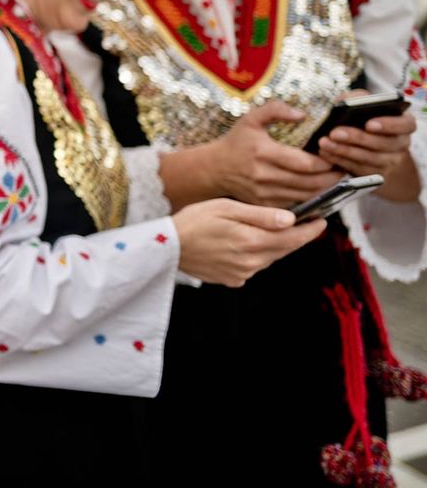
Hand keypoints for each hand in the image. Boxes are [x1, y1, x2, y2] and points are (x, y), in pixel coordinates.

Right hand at [173, 198, 326, 286]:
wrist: (164, 247)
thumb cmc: (193, 220)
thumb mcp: (226, 208)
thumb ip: (260, 215)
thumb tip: (291, 219)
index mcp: (252, 242)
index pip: (293, 238)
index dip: (311, 230)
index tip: (323, 221)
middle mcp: (251, 262)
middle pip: (285, 249)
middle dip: (296, 236)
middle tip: (306, 223)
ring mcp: (243, 273)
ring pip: (270, 258)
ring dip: (275, 245)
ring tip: (272, 230)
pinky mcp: (232, 280)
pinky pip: (253, 266)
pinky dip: (256, 254)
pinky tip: (243, 243)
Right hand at [205, 101, 343, 206]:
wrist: (214, 168)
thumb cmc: (236, 142)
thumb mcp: (251, 119)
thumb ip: (275, 110)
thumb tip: (302, 115)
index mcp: (264, 153)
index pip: (305, 163)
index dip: (326, 162)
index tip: (335, 156)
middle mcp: (264, 176)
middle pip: (310, 183)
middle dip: (332, 178)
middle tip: (344, 169)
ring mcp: (264, 193)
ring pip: (306, 196)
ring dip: (325, 190)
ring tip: (335, 179)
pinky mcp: (265, 205)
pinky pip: (296, 205)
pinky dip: (311, 199)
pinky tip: (319, 189)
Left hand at [316, 100, 415, 178]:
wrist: (363, 140)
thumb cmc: (364, 117)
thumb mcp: (363, 103)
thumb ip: (357, 98)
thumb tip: (344, 101)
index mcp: (404, 124)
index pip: (407, 125)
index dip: (390, 125)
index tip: (369, 124)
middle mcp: (401, 144)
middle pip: (385, 144)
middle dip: (357, 138)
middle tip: (334, 133)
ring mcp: (391, 161)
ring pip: (370, 159)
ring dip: (345, 151)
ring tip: (324, 143)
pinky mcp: (376, 174)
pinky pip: (359, 170)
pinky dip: (340, 161)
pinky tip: (326, 153)